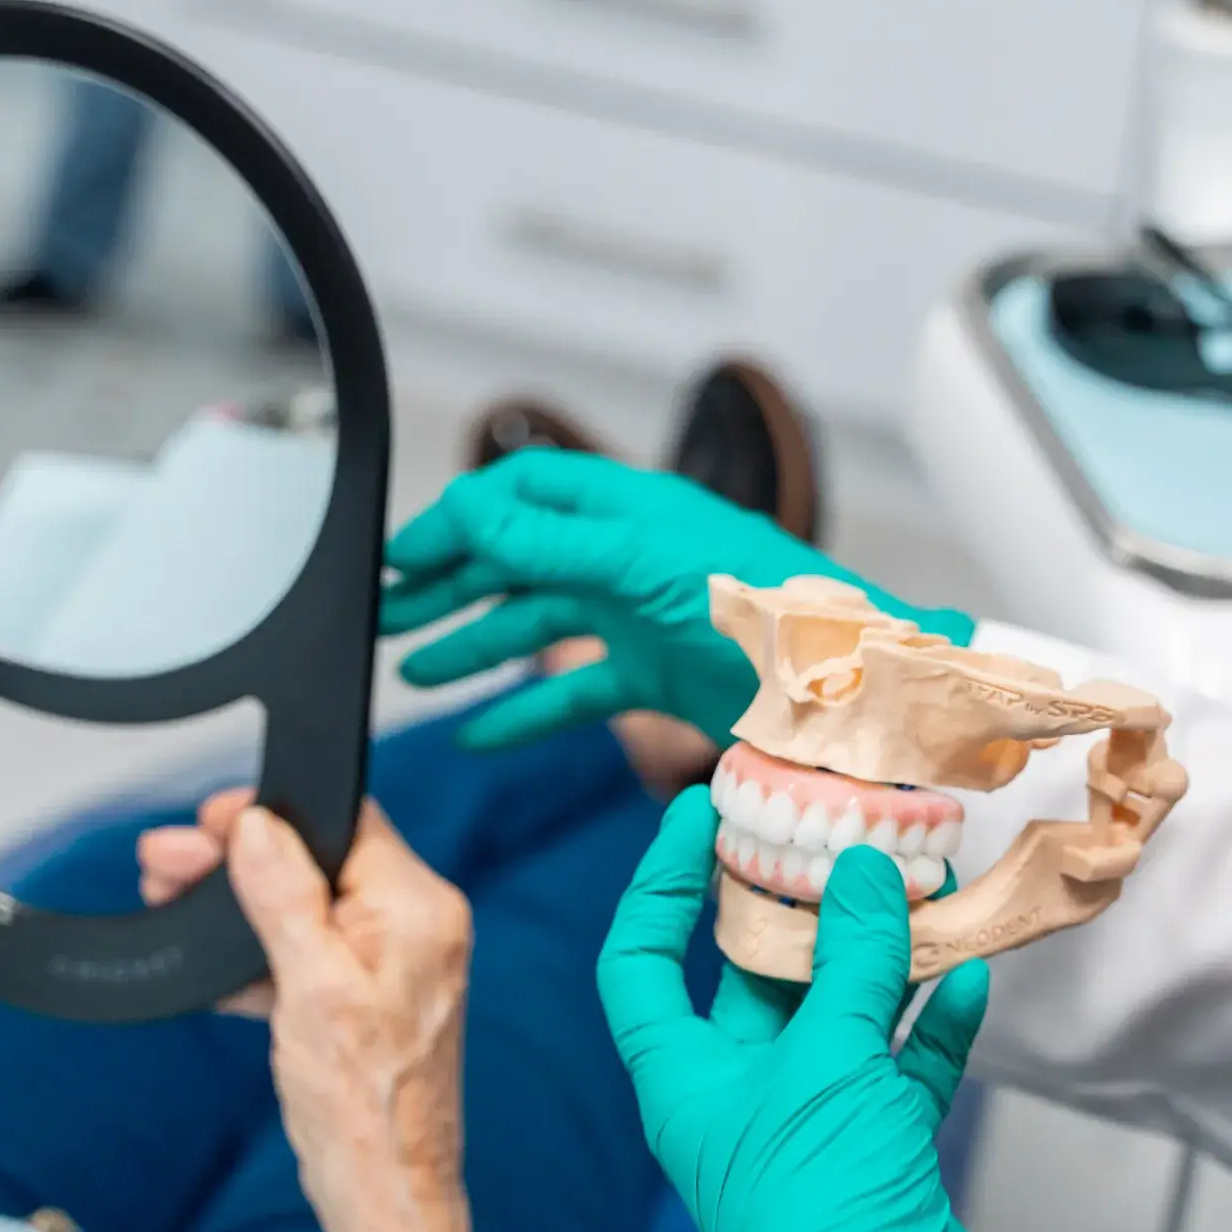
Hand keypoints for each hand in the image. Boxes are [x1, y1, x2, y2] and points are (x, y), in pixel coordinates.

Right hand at [153, 795, 528, 1231]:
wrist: (386, 1197)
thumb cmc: (366, 1110)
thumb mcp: (311, 989)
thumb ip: (285, 898)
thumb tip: (258, 827)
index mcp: (419, 909)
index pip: (347, 822)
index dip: (277, 814)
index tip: (214, 818)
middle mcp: (415, 926)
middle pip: (319, 860)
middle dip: (239, 859)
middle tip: (167, 860)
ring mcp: (392, 963)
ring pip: (306, 907)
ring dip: (239, 905)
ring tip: (169, 895)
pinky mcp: (369, 997)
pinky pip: (309, 953)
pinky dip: (260, 954)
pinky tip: (211, 963)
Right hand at [382, 448, 974, 750]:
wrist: (850, 690)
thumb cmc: (771, 607)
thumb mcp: (647, 562)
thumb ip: (552, 540)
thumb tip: (467, 512)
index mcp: (622, 512)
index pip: (517, 498)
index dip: (453, 522)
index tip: (395, 558)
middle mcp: (622, 560)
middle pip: (511, 564)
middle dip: (444, 587)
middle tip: (382, 616)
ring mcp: (634, 620)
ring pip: (532, 629)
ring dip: (469, 647)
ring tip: (412, 673)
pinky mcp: (651, 680)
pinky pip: (570, 695)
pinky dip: (522, 715)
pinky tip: (479, 732)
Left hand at [598, 785, 1001, 1231]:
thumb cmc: (821, 1200)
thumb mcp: (828, 1063)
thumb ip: (851, 965)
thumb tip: (861, 872)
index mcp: (683, 1074)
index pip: (641, 957)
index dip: (659, 880)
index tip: (698, 814)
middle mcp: (735, 1091)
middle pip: (749, 974)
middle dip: (793, 906)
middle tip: (831, 834)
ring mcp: (806, 1119)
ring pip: (836, 1013)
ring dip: (877, 956)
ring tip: (917, 886)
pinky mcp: (872, 1148)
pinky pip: (897, 1065)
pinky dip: (930, 1022)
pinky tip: (971, 975)